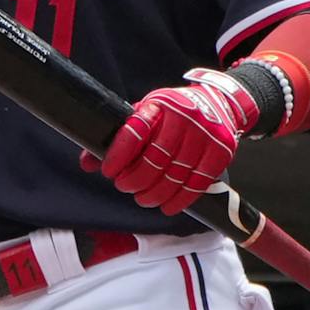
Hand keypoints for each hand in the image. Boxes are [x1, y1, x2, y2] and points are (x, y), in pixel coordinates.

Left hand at [79, 69, 258, 214]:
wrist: (218, 101)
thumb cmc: (172, 112)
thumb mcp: (145, 113)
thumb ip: (119, 137)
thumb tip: (87, 164)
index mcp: (158, 105)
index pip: (134, 132)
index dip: (118, 156)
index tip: (108, 172)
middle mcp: (184, 117)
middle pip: (154, 160)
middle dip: (135, 180)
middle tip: (125, 187)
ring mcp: (206, 134)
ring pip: (176, 175)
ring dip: (155, 194)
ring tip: (143, 199)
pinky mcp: (222, 150)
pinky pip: (199, 182)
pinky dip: (181, 199)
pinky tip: (168, 207)